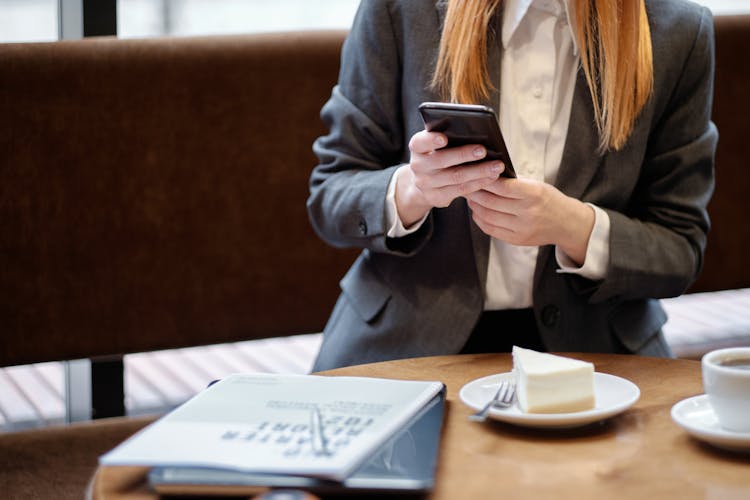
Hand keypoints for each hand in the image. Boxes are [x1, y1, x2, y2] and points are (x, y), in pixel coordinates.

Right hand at [395, 130, 504, 226]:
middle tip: (483, 150)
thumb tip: (475, 130)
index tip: (444, 138)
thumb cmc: (437, 155)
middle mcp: (418, 166)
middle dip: (464, 154)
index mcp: (417, 147)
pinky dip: (479, 183)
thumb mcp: (435, 144)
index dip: (431, 140)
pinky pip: (461, 190)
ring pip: (455, 177)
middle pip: (441, 160)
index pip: (420, 142)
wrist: (424, 182)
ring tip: (497, 165)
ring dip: (479, 171)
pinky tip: (492, 177)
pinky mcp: (436, 197)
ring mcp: (426, 184)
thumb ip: (447, 135)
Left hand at [466, 177, 594, 264]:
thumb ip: (513, 181)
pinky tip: (477, 211)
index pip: (502, 186)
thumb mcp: (536, 185)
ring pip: (487, 216)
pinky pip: (490, 229)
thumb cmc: (548, 199)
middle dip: (474, 192)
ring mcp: (522, 228)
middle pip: (491, 202)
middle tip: (465, 185)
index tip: (475, 173)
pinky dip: (480, 219)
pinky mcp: (516, 240)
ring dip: (474, 206)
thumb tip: (486, 173)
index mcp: (534, 194)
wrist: (566, 223)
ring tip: (469, 197)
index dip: (485, 180)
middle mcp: (528, 212)